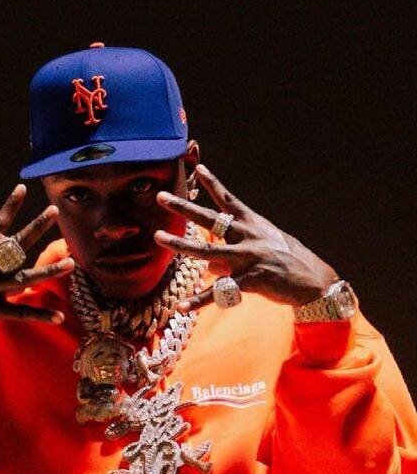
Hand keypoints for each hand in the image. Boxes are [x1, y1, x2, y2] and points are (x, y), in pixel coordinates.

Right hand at [0, 184, 74, 345]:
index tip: (21, 188)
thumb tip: (4, 246)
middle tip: (54, 211)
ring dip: (48, 271)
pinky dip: (39, 315)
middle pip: (12, 245)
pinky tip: (58, 317)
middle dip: (35, 227)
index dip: (8, 207)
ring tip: (70, 263)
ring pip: (21, 279)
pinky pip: (18, 313)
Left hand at [154, 164, 338, 310]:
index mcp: (252, 225)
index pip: (228, 201)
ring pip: (206, 250)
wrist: (315, 283)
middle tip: (161, 196)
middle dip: (184, 207)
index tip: (198, 167)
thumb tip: (209, 267)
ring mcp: (248, 258)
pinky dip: (199, 300)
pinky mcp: (250, 280)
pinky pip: (219, 292)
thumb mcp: (262, 248)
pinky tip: (181, 306)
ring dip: (179, 244)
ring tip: (157, 237)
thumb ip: (232, 254)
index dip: (213, 184)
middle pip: (210, 219)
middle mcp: (248, 237)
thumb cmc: (287, 262)